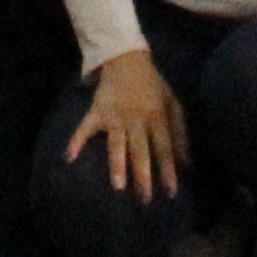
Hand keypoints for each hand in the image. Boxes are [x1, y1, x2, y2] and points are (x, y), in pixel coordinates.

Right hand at [70, 47, 186, 202]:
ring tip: (118, 186)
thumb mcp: (172, 103)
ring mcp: (115, 116)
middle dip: (144, 174)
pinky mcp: (97, 111)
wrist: (127, 58)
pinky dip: (76, 141)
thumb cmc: (152, 86)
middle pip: (141, 149)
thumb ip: (180, 132)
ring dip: (117, 164)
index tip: (171, 192)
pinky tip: (69, 157)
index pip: (164, 147)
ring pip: (117, 143)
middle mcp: (136, 119)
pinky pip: (85, 128)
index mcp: (157, 116)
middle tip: (145, 198)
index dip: (168, 169)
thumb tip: (188, 163)